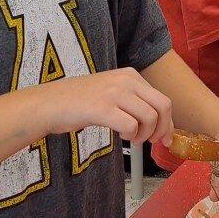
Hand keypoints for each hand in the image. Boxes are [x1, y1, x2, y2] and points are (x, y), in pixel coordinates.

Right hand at [34, 68, 173, 145]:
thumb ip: (134, 101)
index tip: (166, 137)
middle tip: (152, 142)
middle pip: (163, 106)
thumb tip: (159, 123)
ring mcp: (114, 93)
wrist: (49, 103)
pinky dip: (130, 136)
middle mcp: (126, 80)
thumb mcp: (112, 91)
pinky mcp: (102, 108)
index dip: (168, 122)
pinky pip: (131, 126)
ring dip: (144, 135)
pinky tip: (120, 136)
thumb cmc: (79, 101)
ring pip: (150, 117)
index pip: (162, 99)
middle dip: (162, 129)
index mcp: (130, 75)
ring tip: (132, 139)